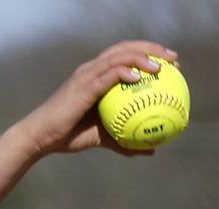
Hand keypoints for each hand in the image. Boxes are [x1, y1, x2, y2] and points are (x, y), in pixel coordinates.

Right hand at [21, 41, 180, 157]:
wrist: (44, 137)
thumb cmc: (72, 136)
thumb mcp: (105, 139)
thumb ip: (127, 142)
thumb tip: (152, 150)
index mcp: (98, 76)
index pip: (125, 57)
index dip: (148, 54)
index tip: (172, 63)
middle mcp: (92, 70)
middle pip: (125, 49)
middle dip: (151, 48)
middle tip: (174, 59)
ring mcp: (86, 76)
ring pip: (117, 57)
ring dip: (140, 57)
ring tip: (161, 65)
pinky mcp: (82, 86)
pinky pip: (106, 76)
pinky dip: (123, 72)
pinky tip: (139, 77)